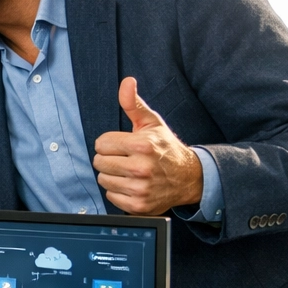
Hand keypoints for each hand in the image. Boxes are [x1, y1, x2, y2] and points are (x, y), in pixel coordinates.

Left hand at [92, 77, 202, 215]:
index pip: (101, 143)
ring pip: (103, 180)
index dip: (110, 143)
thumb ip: (133, 103)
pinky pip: (111, 196)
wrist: (189, 177)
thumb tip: (126, 81)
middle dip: (108, 158)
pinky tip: (132, 184)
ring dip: (112, 175)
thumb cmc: (166, 147)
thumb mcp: (151, 122)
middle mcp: (141, 168)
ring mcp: (140, 189)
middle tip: (125, 158)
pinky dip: (118, 191)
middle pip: (99, 162)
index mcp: (142, 145)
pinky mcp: (139, 205)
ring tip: (128, 171)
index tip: (123, 145)